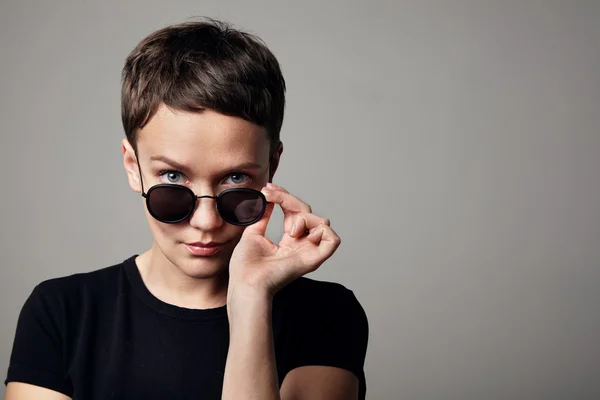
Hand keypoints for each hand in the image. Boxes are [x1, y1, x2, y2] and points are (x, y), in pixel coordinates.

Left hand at [228, 183, 340, 297]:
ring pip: (322, 221)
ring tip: (287, 229)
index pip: (295, 212)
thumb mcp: (252, 233)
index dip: (285, 197)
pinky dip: (321, 230)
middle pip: (307, 211)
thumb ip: (262, 216)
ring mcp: (308, 252)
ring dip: (303, 216)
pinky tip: (300, 233)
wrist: (245, 282)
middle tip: (268, 195)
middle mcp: (301, 245)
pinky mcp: (313, 260)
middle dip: (288, 198)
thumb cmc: (245, 267)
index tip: (268, 188)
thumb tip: (266, 199)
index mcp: (289, 241)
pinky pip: (333, 240)